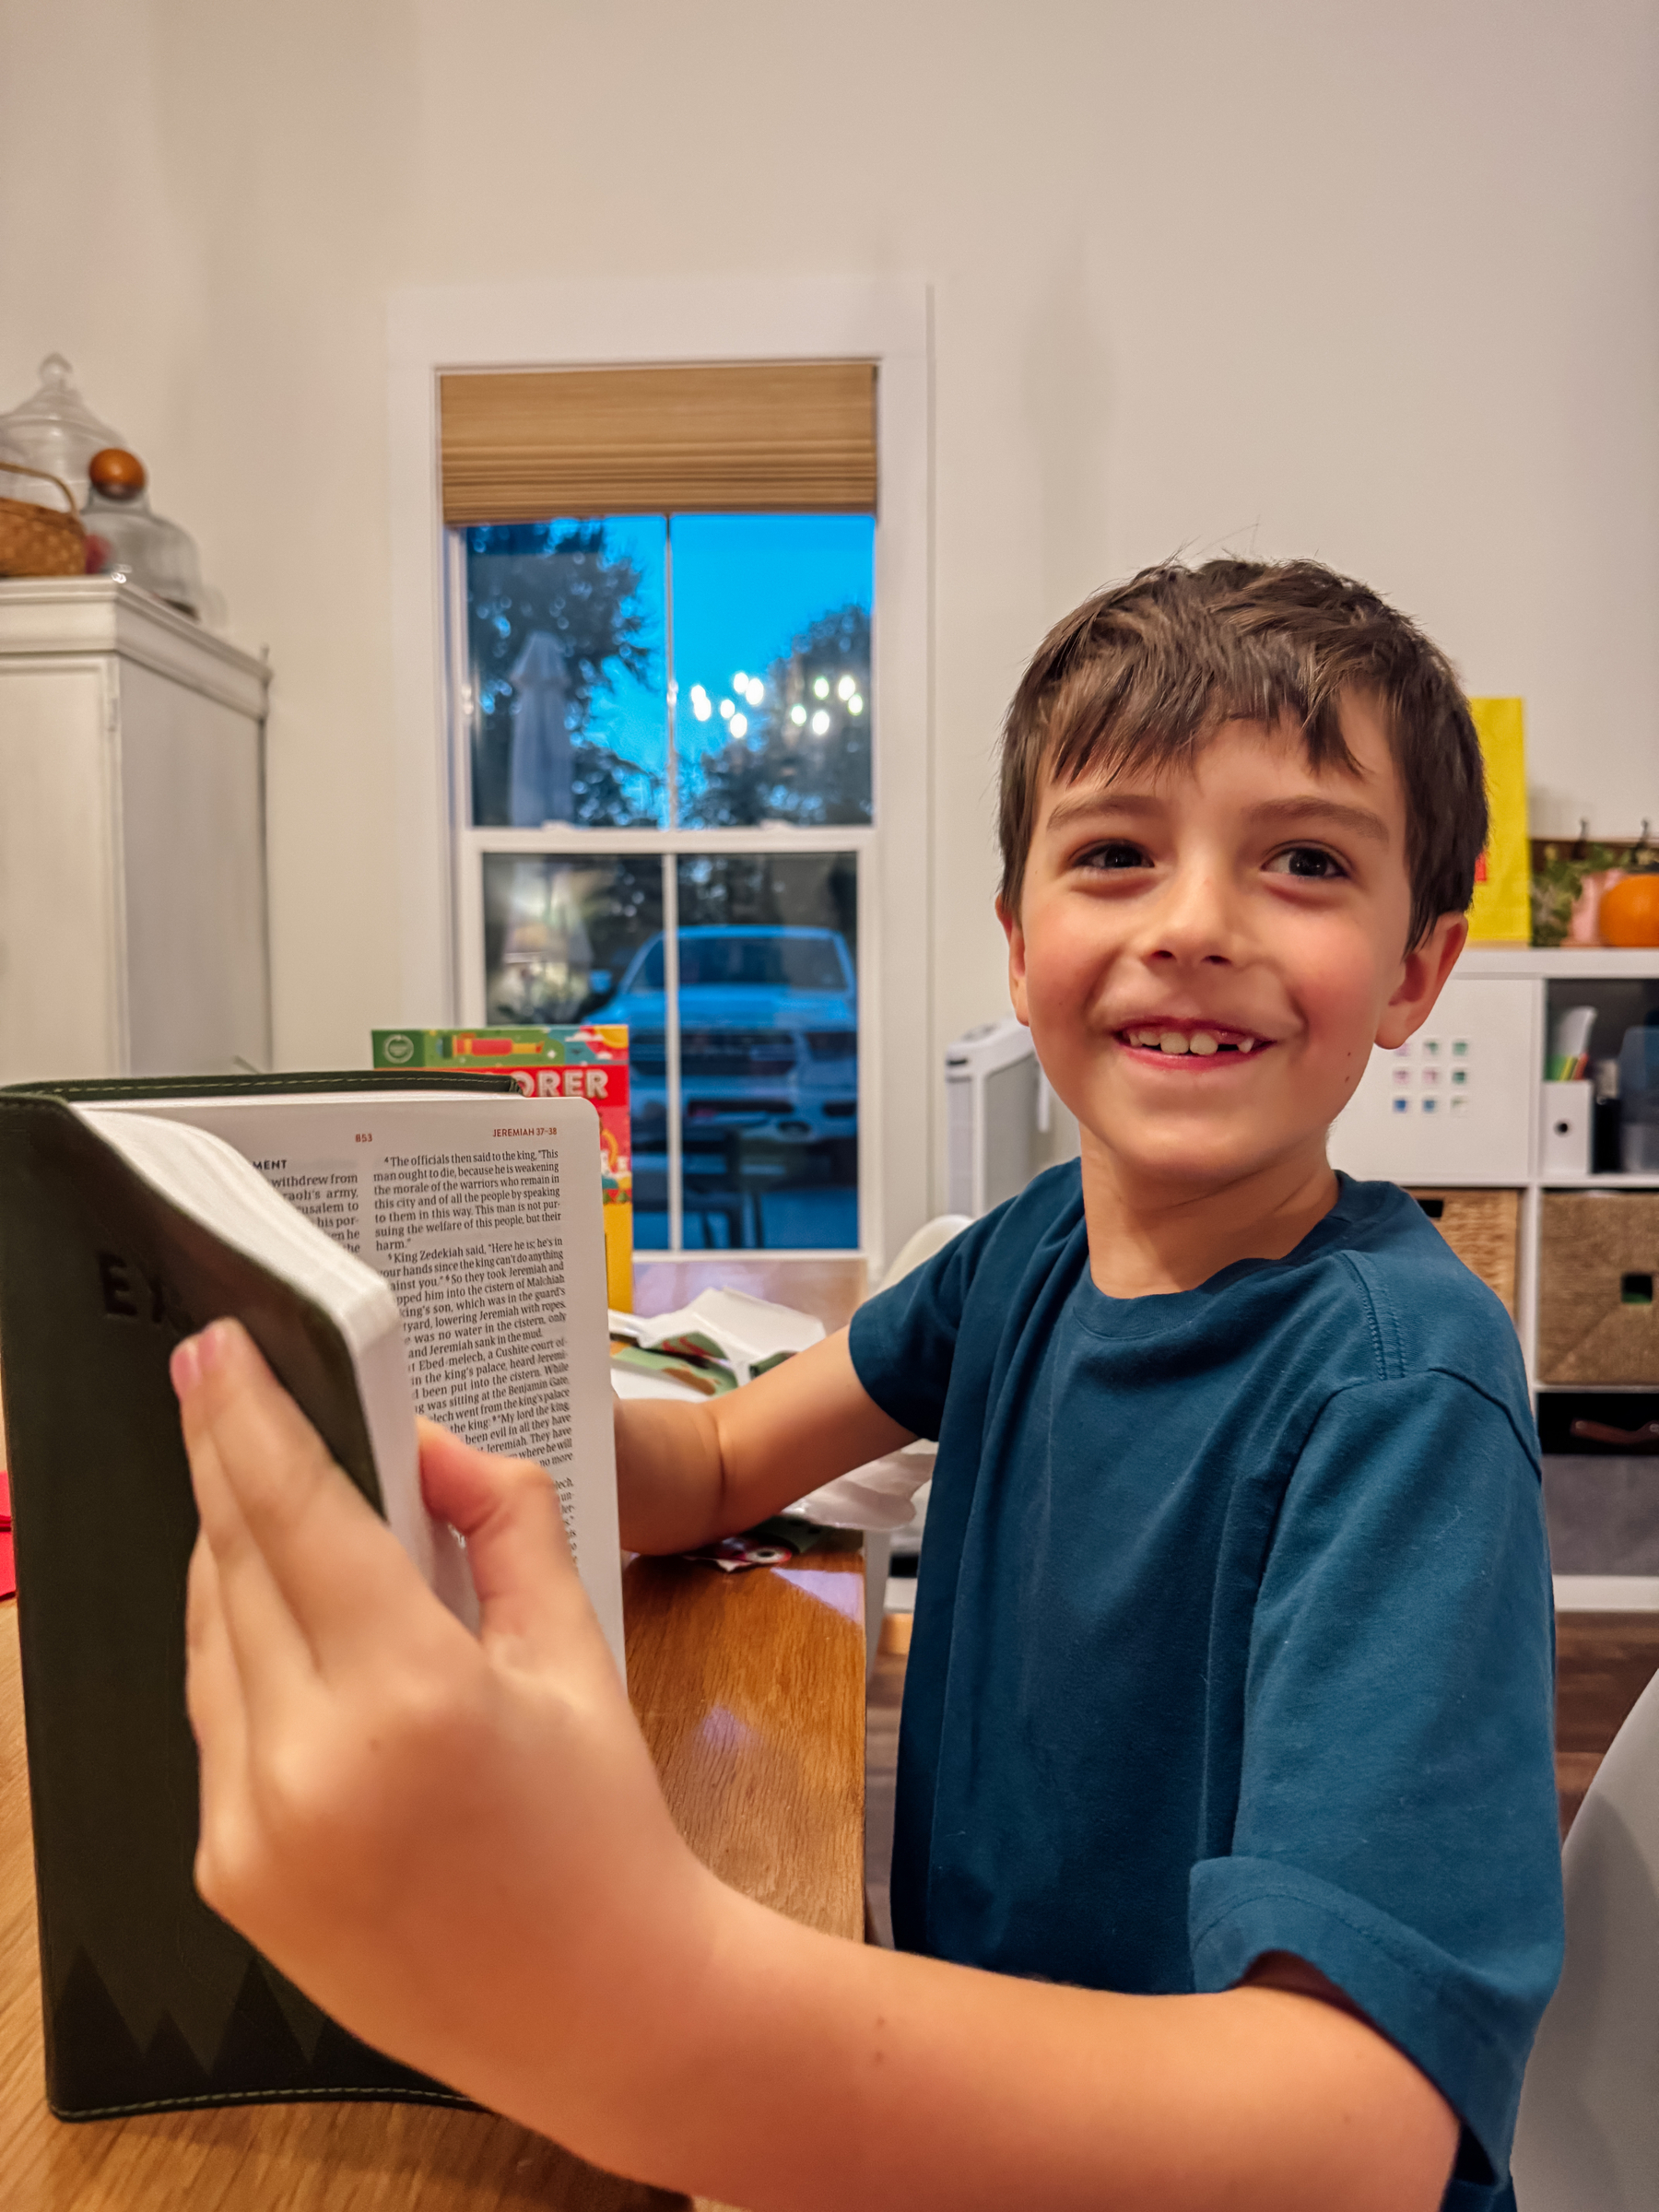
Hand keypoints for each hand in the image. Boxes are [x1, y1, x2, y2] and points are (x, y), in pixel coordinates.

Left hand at [176, 1318, 726, 2159]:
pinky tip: (288, 1630)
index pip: (295, 1513)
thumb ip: (500, 1518)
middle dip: (229, 1470)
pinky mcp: (229, 1875)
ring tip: (274, 1508)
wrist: (596, 2008)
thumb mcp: (572, 1647)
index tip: (213, 1347)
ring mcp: (251, 1830)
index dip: (244, 1416)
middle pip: (234, 1565)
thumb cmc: (603, 1822)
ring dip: (233, 1560)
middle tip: (228, 1390)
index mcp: (408, 1695)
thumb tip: (425, 1445)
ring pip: (209, 1641)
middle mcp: (306, 1765)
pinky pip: (214, 1722)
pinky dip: (241, 1655)